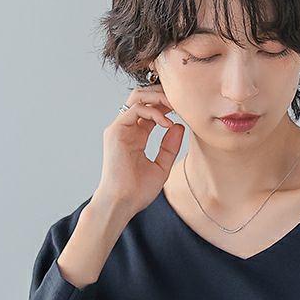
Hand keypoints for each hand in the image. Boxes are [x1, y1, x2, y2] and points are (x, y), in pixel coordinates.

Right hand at [95, 83, 184, 217]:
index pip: (150, 110)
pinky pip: (135, 110)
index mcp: (136, 136)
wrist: (122, 203)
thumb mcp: (162, 167)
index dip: (167, 106)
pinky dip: (153, 112)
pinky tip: (167, 124)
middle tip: (181, 102)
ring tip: (175, 106)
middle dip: (162, 95)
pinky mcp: (115, 131)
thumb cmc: (138, 191)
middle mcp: (126, 129)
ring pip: (137, 98)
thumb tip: (179, 126)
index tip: (184, 109)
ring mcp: (119, 129)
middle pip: (142, 98)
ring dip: (158, 98)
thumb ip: (170, 147)